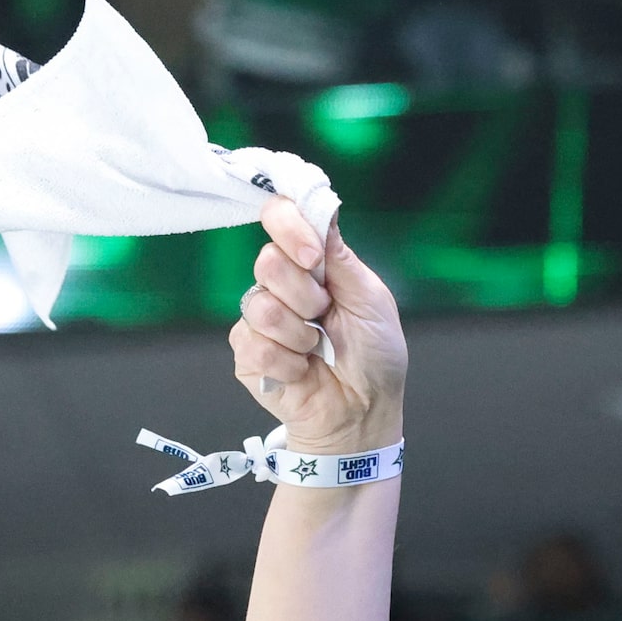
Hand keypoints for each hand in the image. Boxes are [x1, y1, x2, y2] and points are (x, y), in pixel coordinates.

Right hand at [230, 195, 405, 457]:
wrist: (363, 413)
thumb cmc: (375, 357)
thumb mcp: (371, 300)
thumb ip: (340, 257)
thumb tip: (322, 207)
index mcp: (312, 263)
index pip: (280, 218)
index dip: (289, 227)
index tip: (312, 255)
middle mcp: (281, 285)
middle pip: (267, 261)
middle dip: (305, 295)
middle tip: (326, 317)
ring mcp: (260, 319)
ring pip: (259, 304)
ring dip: (298, 333)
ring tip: (317, 350)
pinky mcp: (247, 354)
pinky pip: (254, 344)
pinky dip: (287, 362)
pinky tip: (302, 371)